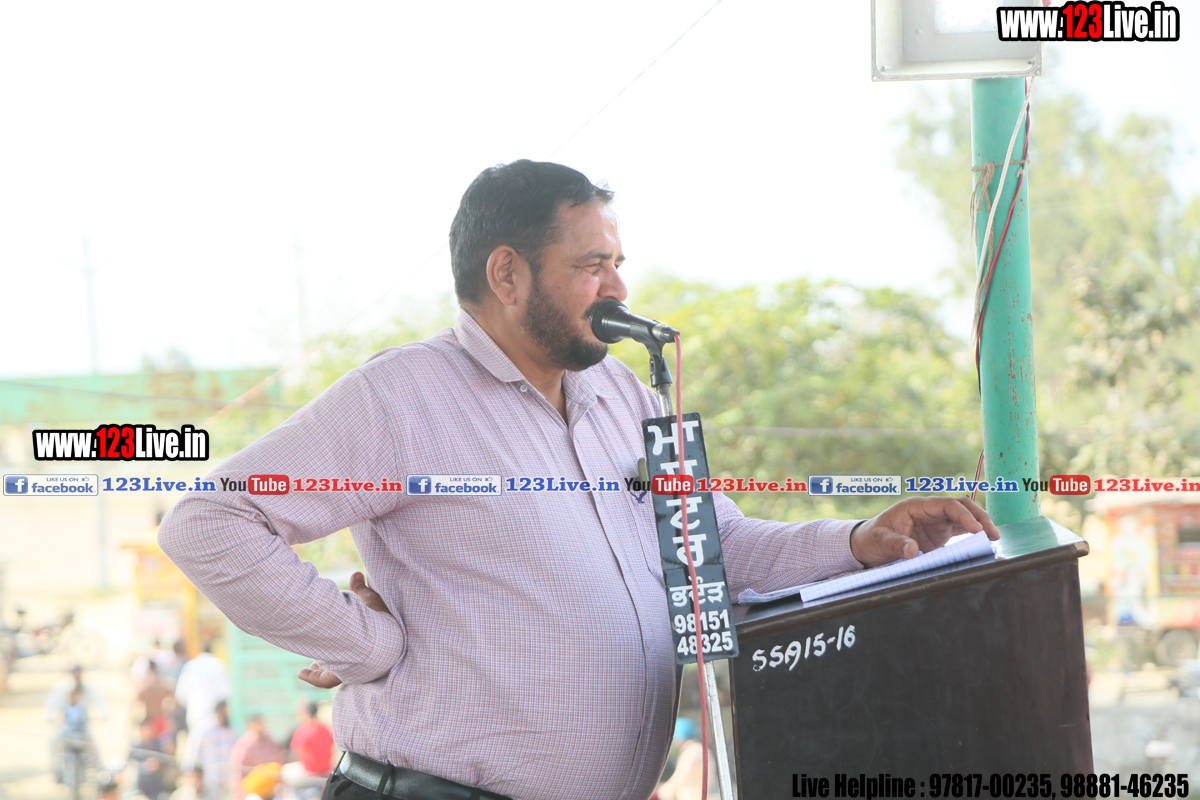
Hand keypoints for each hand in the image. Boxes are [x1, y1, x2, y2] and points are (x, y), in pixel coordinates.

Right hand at [296, 572, 391, 688]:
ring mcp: (352, 670)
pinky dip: (313, 678)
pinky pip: (325, 681)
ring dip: (320, 671)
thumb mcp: (367, 599)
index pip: (362, 646)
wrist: (374, 638)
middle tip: (318, 661)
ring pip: (334, 674)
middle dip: (333, 661)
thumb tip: (356, 573)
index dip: (351, 644)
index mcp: (373, 643)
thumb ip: (360, 589)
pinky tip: (301, 674)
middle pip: (347, 664)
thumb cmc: (376, 619)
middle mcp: (365, 661)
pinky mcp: (340, 676)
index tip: (340, 638)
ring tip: (306, 669)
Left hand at [849, 495, 999, 567]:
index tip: (976, 529)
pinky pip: (960, 530)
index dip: (964, 515)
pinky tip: (984, 542)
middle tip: (993, 533)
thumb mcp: (880, 541)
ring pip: (964, 517)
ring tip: (994, 538)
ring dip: (980, 525)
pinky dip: (973, 535)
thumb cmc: (872, 538)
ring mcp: (935, 522)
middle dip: (979, 517)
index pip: (947, 505)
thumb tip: (912, 551)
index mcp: (916, 507)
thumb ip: (896, 544)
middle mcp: (929, 511)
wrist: (867, 545)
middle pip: (961, 507)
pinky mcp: (939, 535)